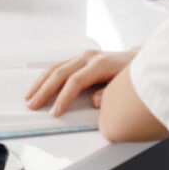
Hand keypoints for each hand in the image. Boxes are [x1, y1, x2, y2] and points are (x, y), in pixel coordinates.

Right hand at [25, 49, 139, 116]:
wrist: (139, 60)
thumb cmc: (133, 75)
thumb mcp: (126, 86)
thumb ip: (110, 94)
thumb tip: (93, 101)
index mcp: (100, 64)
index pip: (75, 81)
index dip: (63, 98)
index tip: (54, 113)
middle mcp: (89, 57)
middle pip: (61, 72)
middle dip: (44, 90)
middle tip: (33, 106)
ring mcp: (84, 56)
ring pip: (56, 67)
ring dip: (40, 83)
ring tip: (29, 97)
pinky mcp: (81, 58)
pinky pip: (59, 66)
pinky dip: (46, 77)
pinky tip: (38, 86)